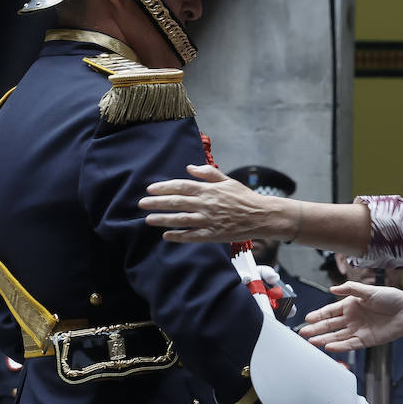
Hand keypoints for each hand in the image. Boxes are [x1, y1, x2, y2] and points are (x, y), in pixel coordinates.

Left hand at [141, 164, 286, 243]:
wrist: (260, 215)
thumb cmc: (244, 197)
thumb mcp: (227, 180)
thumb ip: (208, 173)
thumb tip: (190, 167)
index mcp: (208, 189)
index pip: (181, 186)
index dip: (164, 187)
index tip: (150, 189)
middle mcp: (206, 204)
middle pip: (177, 202)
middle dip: (157, 203)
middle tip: (142, 204)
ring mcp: (209, 220)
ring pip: (181, 219)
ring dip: (163, 219)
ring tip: (148, 219)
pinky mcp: (213, 234)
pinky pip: (192, 235)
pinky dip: (178, 236)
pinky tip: (166, 236)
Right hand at [300, 282, 402, 353]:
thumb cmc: (391, 298)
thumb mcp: (368, 290)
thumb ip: (350, 289)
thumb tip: (333, 289)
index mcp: (351, 305)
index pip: (330, 311)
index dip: (319, 315)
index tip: (308, 318)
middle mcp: (352, 318)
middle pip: (331, 325)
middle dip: (317, 329)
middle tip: (303, 333)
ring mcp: (358, 330)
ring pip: (337, 336)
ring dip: (324, 339)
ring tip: (312, 341)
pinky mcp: (365, 340)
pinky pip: (349, 344)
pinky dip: (339, 346)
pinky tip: (329, 346)